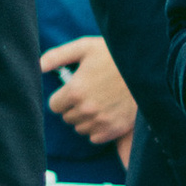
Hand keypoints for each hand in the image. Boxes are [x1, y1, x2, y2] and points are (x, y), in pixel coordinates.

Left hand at [41, 34, 136, 148]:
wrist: (148, 69)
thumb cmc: (114, 56)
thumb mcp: (85, 48)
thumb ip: (57, 56)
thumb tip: (37, 66)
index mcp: (75, 91)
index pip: (54, 106)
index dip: (62, 97)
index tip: (73, 90)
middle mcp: (86, 109)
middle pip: (67, 117)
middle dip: (73, 107)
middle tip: (89, 93)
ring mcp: (101, 121)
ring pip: (80, 128)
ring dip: (85, 118)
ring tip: (99, 102)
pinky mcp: (115, 130)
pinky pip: (95, 137)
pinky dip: (98, 128)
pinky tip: (106, 113)